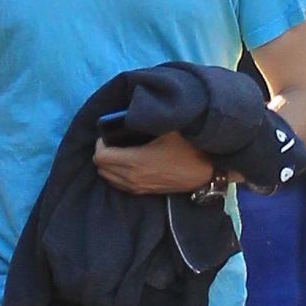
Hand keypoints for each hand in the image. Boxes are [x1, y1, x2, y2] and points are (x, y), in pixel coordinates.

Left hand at [93, 131, 212, 194]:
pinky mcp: (143, 192)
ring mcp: (137, 187)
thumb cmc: (187, 148)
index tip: (107, 134)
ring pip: (108, 178)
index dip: (100, 143)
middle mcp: (131, 178)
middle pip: (101, 168)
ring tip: (118, 151)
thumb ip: (146, 121)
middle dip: (102, 154)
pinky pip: (119, 185)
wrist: (205, 171)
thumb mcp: (167, 129)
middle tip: (111, 141)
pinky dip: (116, 175)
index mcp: (133, 161)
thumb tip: (131, 112)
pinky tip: (126, 164)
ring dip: (108, 165)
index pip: (100, 156)